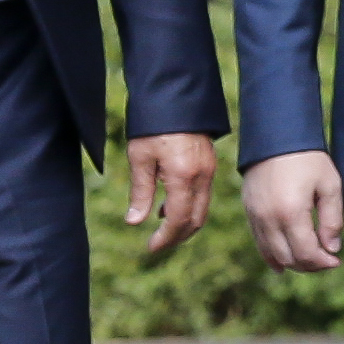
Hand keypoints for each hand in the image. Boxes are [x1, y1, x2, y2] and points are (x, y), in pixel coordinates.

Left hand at [125, 132, 217, 256]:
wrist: (176, 95)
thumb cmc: (153, 124)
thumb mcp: (140, 157)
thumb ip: (140, 192)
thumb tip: (134, 222)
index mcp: (184, 176)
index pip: (179, 220)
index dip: (166, 238)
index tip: (151, 248)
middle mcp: (202, 177)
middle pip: (195, 220)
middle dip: (177, 237)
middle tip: (157, 244)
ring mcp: (209, 170)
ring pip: (202, 209)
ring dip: (184, 223)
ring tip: (161, 227)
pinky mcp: (209, 164)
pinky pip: (203, 195)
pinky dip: (188, 207)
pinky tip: (169, 205)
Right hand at [242, 149, 343, 271]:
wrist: (276, 136)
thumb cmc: (308, 158)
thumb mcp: (330, 185)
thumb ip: (332, 220)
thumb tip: (332, 249)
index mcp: (291, 212)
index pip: (306, 253)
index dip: (323, 262)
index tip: (336, 260)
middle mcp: (269, 218)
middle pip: (289, 258)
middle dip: (310, 265)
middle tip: (327, 260)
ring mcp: (256, 216)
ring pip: (273, 255)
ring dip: (293, 262)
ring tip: (310, 259)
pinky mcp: (249, 212)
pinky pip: (260, 243)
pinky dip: (273, 256)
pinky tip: (284, 264)